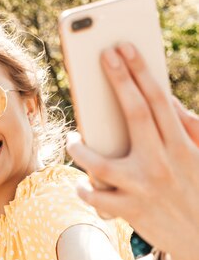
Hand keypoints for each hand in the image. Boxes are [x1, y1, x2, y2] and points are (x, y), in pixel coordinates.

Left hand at [66, 43, 198, 259]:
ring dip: (81, 150)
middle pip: (136, 114)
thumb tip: (164, 101)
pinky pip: (96, 197)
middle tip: (102, 55)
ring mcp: (144, 187)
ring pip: (101, 163)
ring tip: (73, 141)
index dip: (138, 72)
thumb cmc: (196, 190)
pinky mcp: (130, 211)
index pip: (157, 101)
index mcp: (181, 146)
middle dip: (119, 81)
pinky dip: (85, 189)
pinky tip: (81, 183)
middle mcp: (163, 162)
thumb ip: (185, 130)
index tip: (123, 48)